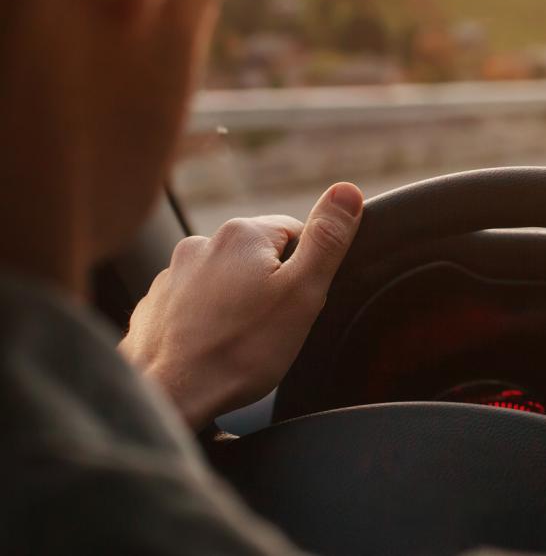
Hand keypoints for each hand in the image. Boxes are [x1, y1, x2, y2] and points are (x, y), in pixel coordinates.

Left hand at [119, 183, 363, 428]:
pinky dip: (205, 319)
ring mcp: (171, 274)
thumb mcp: (302, 293)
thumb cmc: (240, 350)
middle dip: (270, 285)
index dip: (304, 271)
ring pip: (224, 279)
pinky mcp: (155, 304)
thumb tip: (348, 190)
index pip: (296, 233)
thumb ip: (327, 239)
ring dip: (236, 302)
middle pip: (258, 256)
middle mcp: (202, 243)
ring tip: (239, 341)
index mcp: (242, 234)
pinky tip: (211, 347)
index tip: (295, 305)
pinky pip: (193, 302)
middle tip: (271, 328)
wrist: (169, 397)